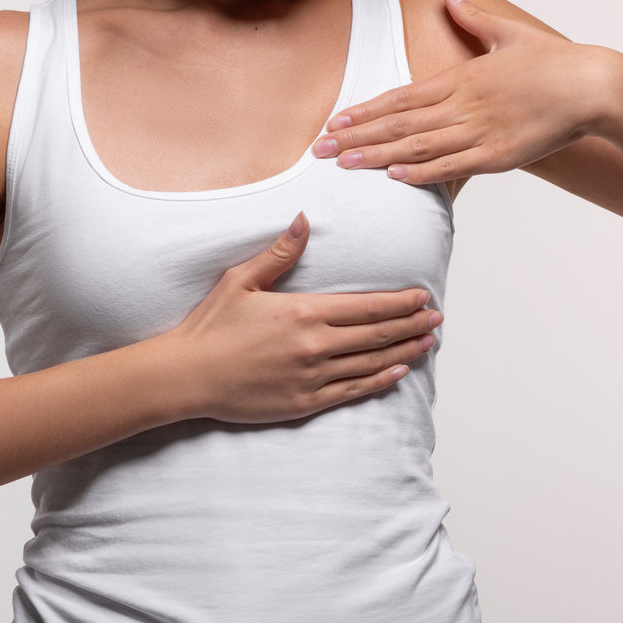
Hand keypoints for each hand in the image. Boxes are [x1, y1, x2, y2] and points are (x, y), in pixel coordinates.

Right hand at [166, 212, 443, 423]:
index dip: (399, 302)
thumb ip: (279, 253)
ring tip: (427, 342)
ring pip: (371, 363)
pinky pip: (352, 391)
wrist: (186, 376)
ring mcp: (312, 377)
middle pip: (377, 334)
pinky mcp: (304, 402)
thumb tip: (304, 220)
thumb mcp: (241, 281)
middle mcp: (315, 345)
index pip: (366, 306)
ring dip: (403, 351)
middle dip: (410, 324)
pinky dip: (379, 381)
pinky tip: (397, 373)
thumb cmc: (210, 327)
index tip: (421, 297)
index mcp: (303, 312)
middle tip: (435, 318)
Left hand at [311, 0, 616, 185]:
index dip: (364, 111)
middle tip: (319, 149)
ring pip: (418, 147)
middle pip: (399, 124)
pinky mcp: (499, 156)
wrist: (593, 85)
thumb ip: (473, 17)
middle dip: (356, 137)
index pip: (400, 97)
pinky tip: (396, 178)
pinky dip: (423, 173)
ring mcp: (480, 131)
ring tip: (344, 165)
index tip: (334, 121)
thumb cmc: (553, 62)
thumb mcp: (509, 33)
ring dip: (378, 157)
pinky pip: (453, 166)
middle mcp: (464, 104)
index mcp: (461, 77)